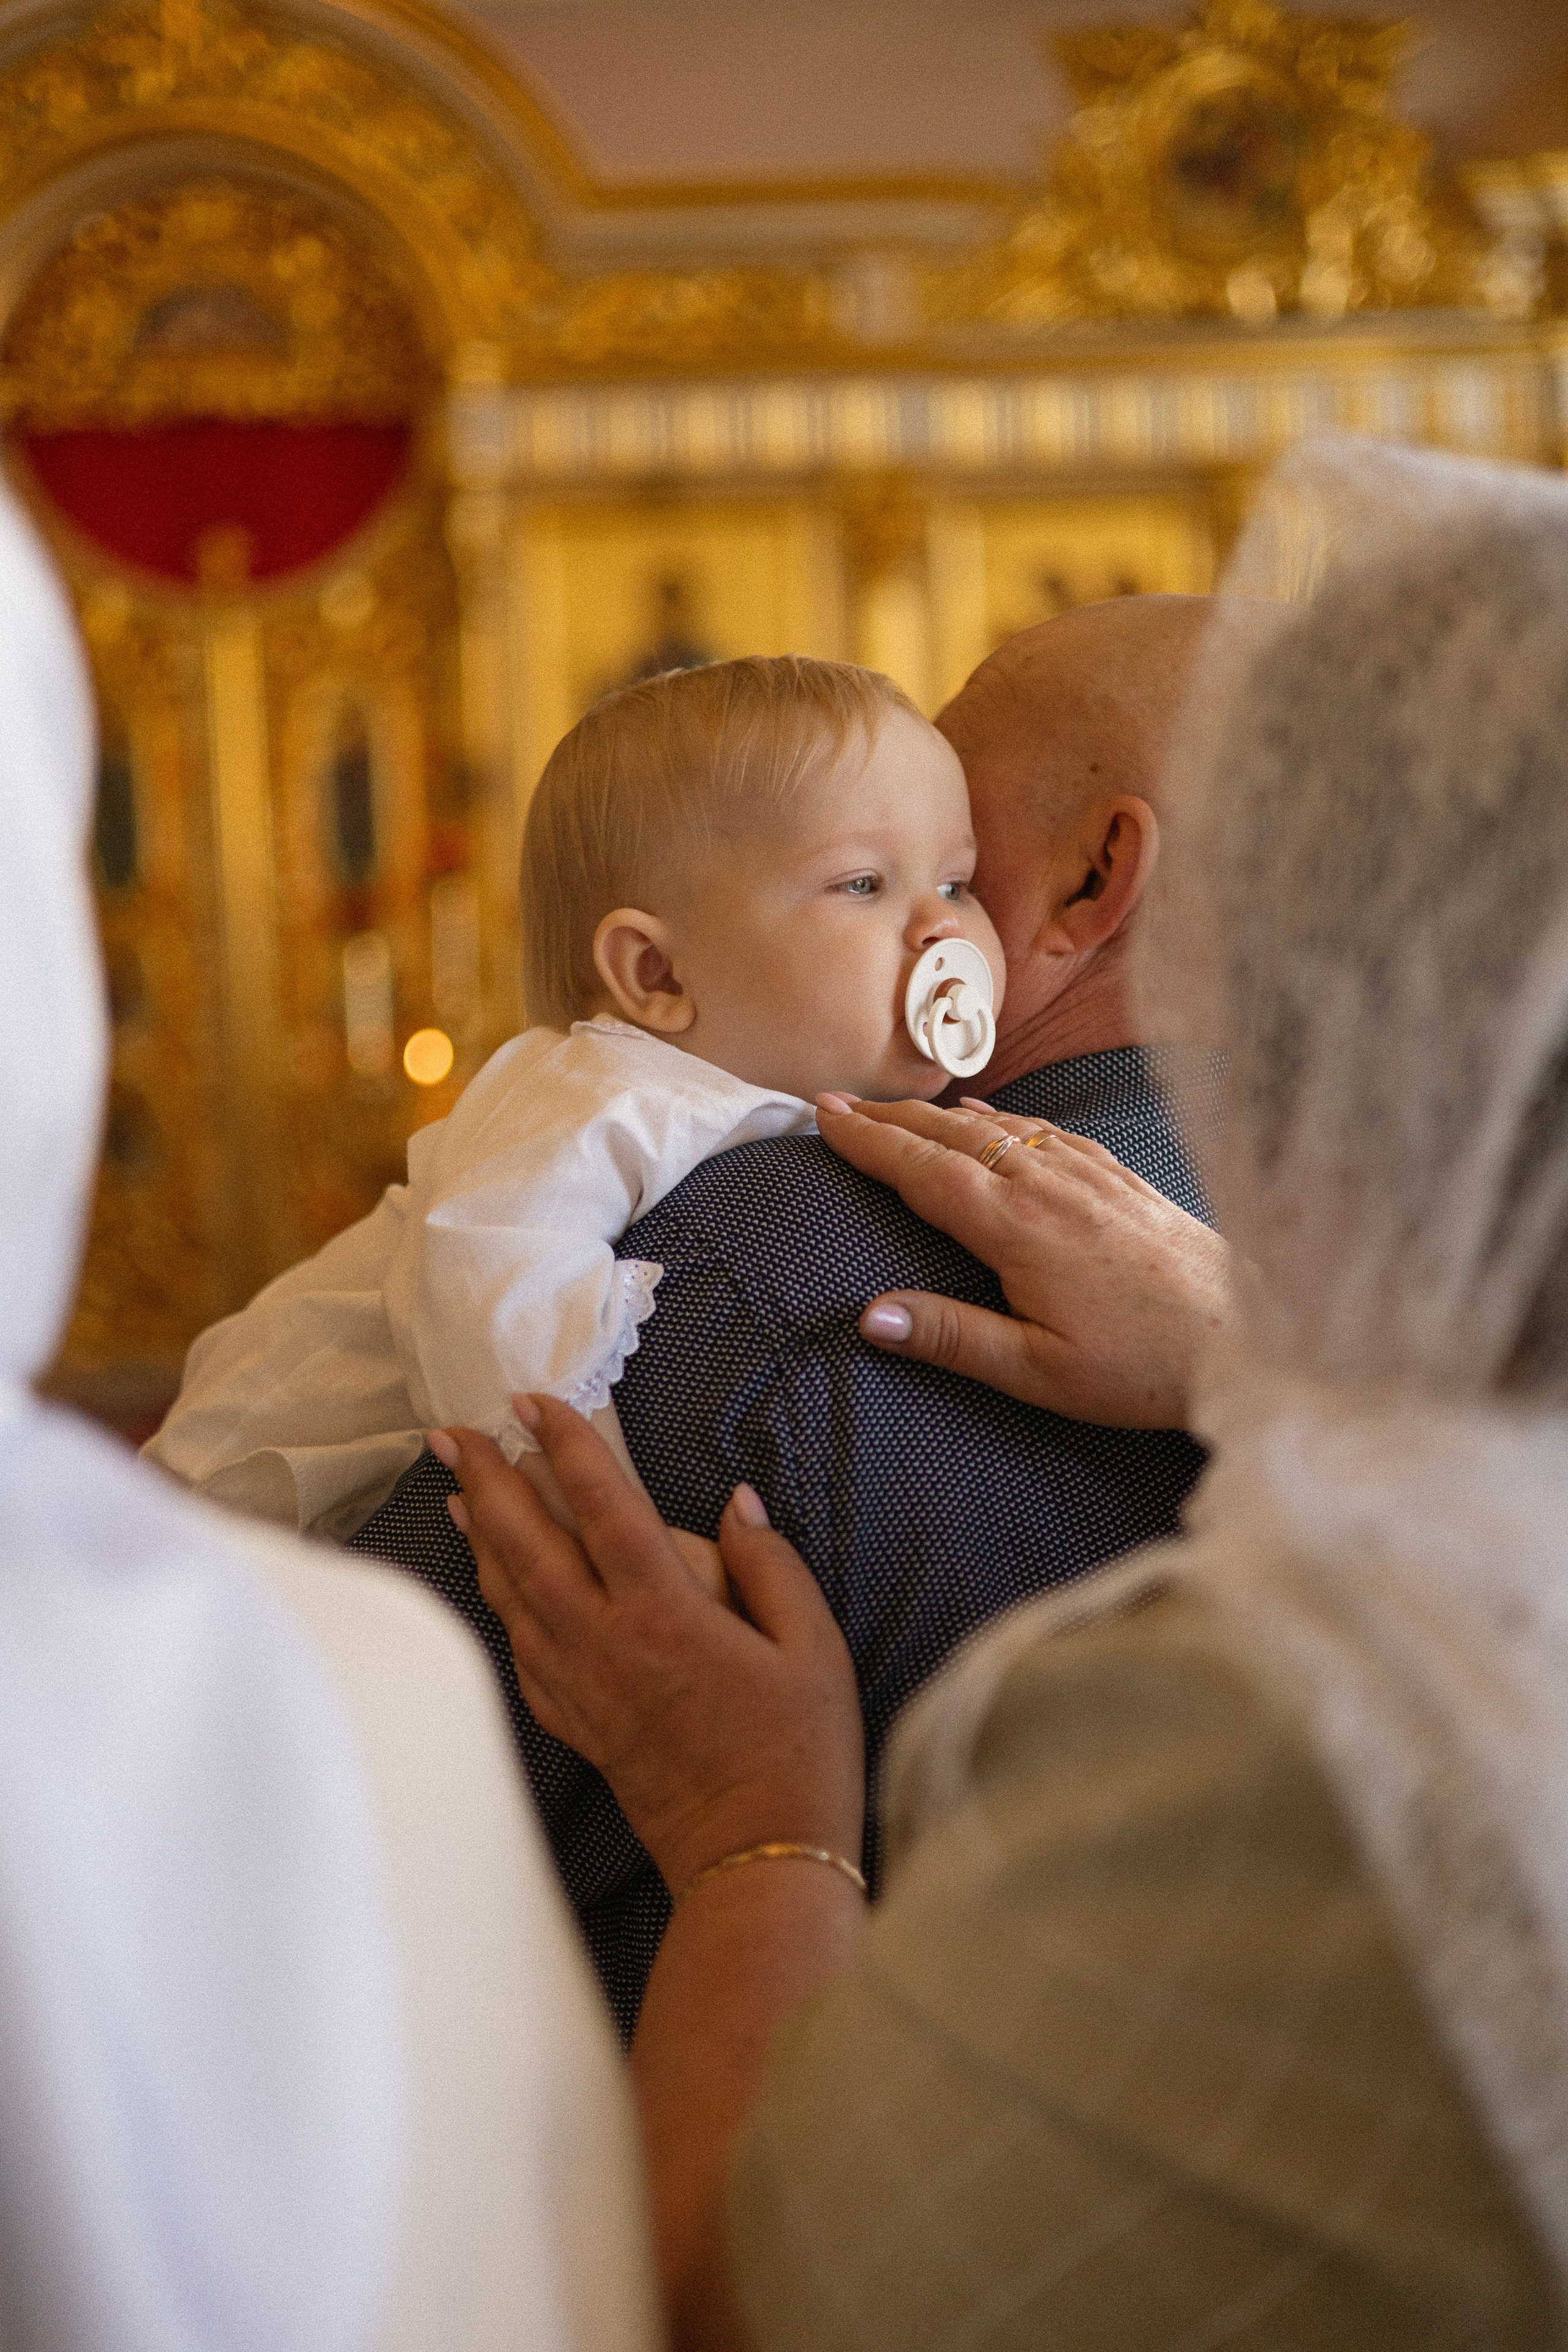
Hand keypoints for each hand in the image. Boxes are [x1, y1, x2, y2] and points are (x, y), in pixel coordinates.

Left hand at [430, 1398, 863, 1895]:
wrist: (757, 1862)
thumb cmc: (799, 1754)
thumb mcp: (814, 1649)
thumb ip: (770, 1567)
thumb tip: (736, 1504)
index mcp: (666, 1615)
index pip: (601, 1507)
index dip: (564, 1446)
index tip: (534, 1400)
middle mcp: (606, 1645)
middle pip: (527, 1543)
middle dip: (485, 1478)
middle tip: (451, 1430)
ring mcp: (581, 1688)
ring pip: (509, 1594)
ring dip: (479, 1535)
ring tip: (454, 1489)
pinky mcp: (576, 1725)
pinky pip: (519, 1649)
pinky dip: (497, 1602)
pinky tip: (493, 1582)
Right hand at [816, 1093, 1230, 1427]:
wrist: (1247, 1335)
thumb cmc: (1142, 1365)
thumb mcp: (1038, 1372)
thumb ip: (952, 1338)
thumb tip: (869, 1317)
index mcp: (1017, 1228)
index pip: (922, 1170)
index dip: (867, 1140)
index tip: (822, 1115)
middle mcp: (1048, 1185)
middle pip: (952, 1134)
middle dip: (889, 1115)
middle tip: (837, 1101)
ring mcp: (1087, 1175)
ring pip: (997, 1123)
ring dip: (938, 1112)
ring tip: (895, 1108)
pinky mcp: (1119, 1177)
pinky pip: (1045, 1130)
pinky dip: (1002, 1114)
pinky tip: (990, 1113)